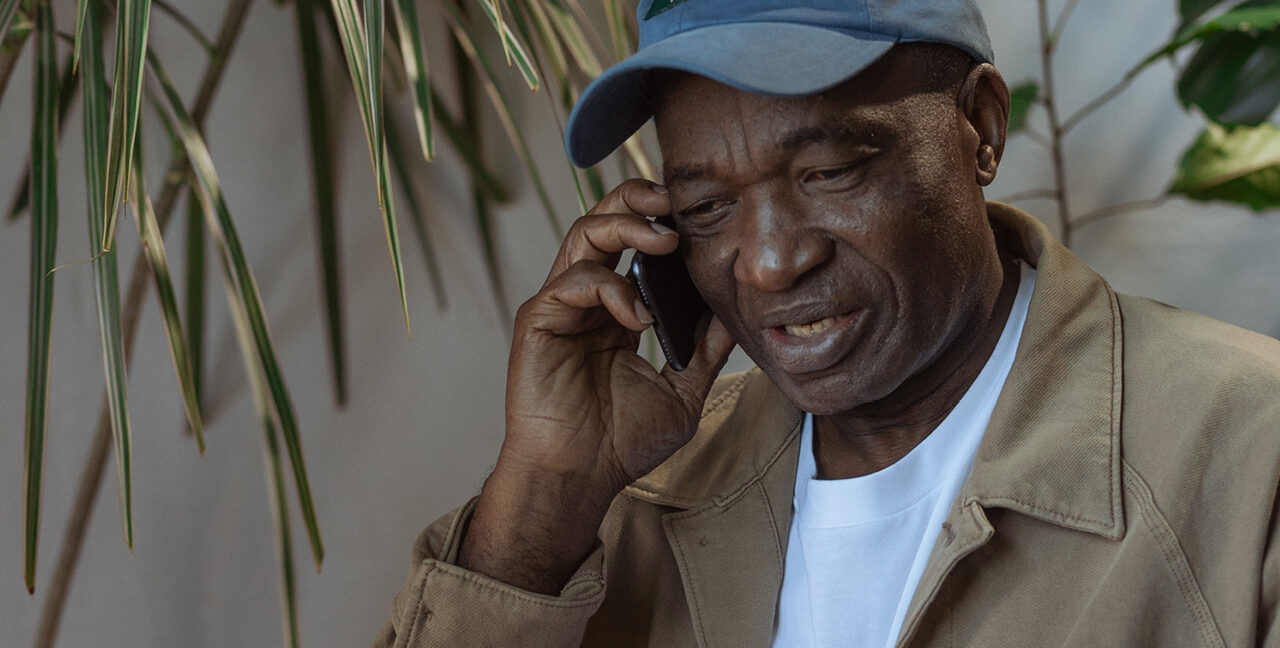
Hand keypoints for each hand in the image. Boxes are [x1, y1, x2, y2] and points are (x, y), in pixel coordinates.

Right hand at [459, 179, 735, 593]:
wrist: (579, 479)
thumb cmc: (620, 444)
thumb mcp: (681, 392)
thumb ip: (704, 352)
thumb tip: (736, 316)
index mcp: (613, 312)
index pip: (631, 245)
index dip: (660, 221)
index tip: (698, 217)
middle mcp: (584, 301)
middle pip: (601, 221)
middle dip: (637, 199)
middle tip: (674, 201)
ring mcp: (559, 307)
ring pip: (582, 234)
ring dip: (626, 226)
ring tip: (664, 240)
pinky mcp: (538, 321)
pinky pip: (572, 280)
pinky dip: (610, 287)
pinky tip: (637, 317)